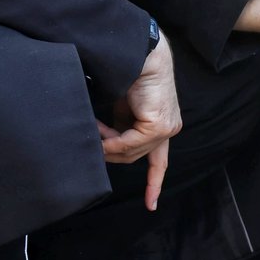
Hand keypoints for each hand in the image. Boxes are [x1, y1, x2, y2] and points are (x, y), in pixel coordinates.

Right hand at [97, 35, 181, 211]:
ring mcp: (166, 128)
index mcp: (162, 126)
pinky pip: (129, 143)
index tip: (151, 205)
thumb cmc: (131, 75)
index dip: (154, 183)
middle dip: (110, 151)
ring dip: (107, 144)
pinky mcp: (158, 125)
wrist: (140, 54)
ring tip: (92, 128)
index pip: (160, 161)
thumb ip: (122, 128)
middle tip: (92, 138)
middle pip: (134, 156)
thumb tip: (107, 145)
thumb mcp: (125, 109)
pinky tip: (98, 131)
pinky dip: (111, 141)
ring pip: (130, 152)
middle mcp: (168, 129)